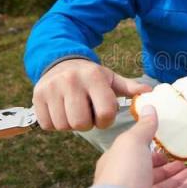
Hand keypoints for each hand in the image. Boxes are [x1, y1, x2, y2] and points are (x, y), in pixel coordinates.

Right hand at [32, 59, 151, 130]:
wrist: (60, 62)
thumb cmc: (91, 76)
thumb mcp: (110, 78)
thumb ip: (129, 88)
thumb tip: (149, 92)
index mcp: (93, 76)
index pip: (105, 112)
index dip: (106, 120)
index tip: (103, 115)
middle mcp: (71, 81)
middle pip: (82, 123)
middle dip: (88, 124)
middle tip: (88, 114)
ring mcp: (51, 88)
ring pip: (64, 125)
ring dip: (72, 124)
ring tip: (75, 111)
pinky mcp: (36, 96)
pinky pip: (48, 125)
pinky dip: (56, 124)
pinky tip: (61, 111)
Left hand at [94, 105, 186, 187]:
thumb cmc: (123, 173)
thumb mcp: (132, 142)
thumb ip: (144, 127)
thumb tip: (149, 107)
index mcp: (118, 164)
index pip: (137, 153)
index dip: (153, 147)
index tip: (170, 141)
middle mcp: (128, 182)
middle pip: (153, 171)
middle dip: (172, 162)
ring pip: (166, 185)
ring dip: (182, 174)